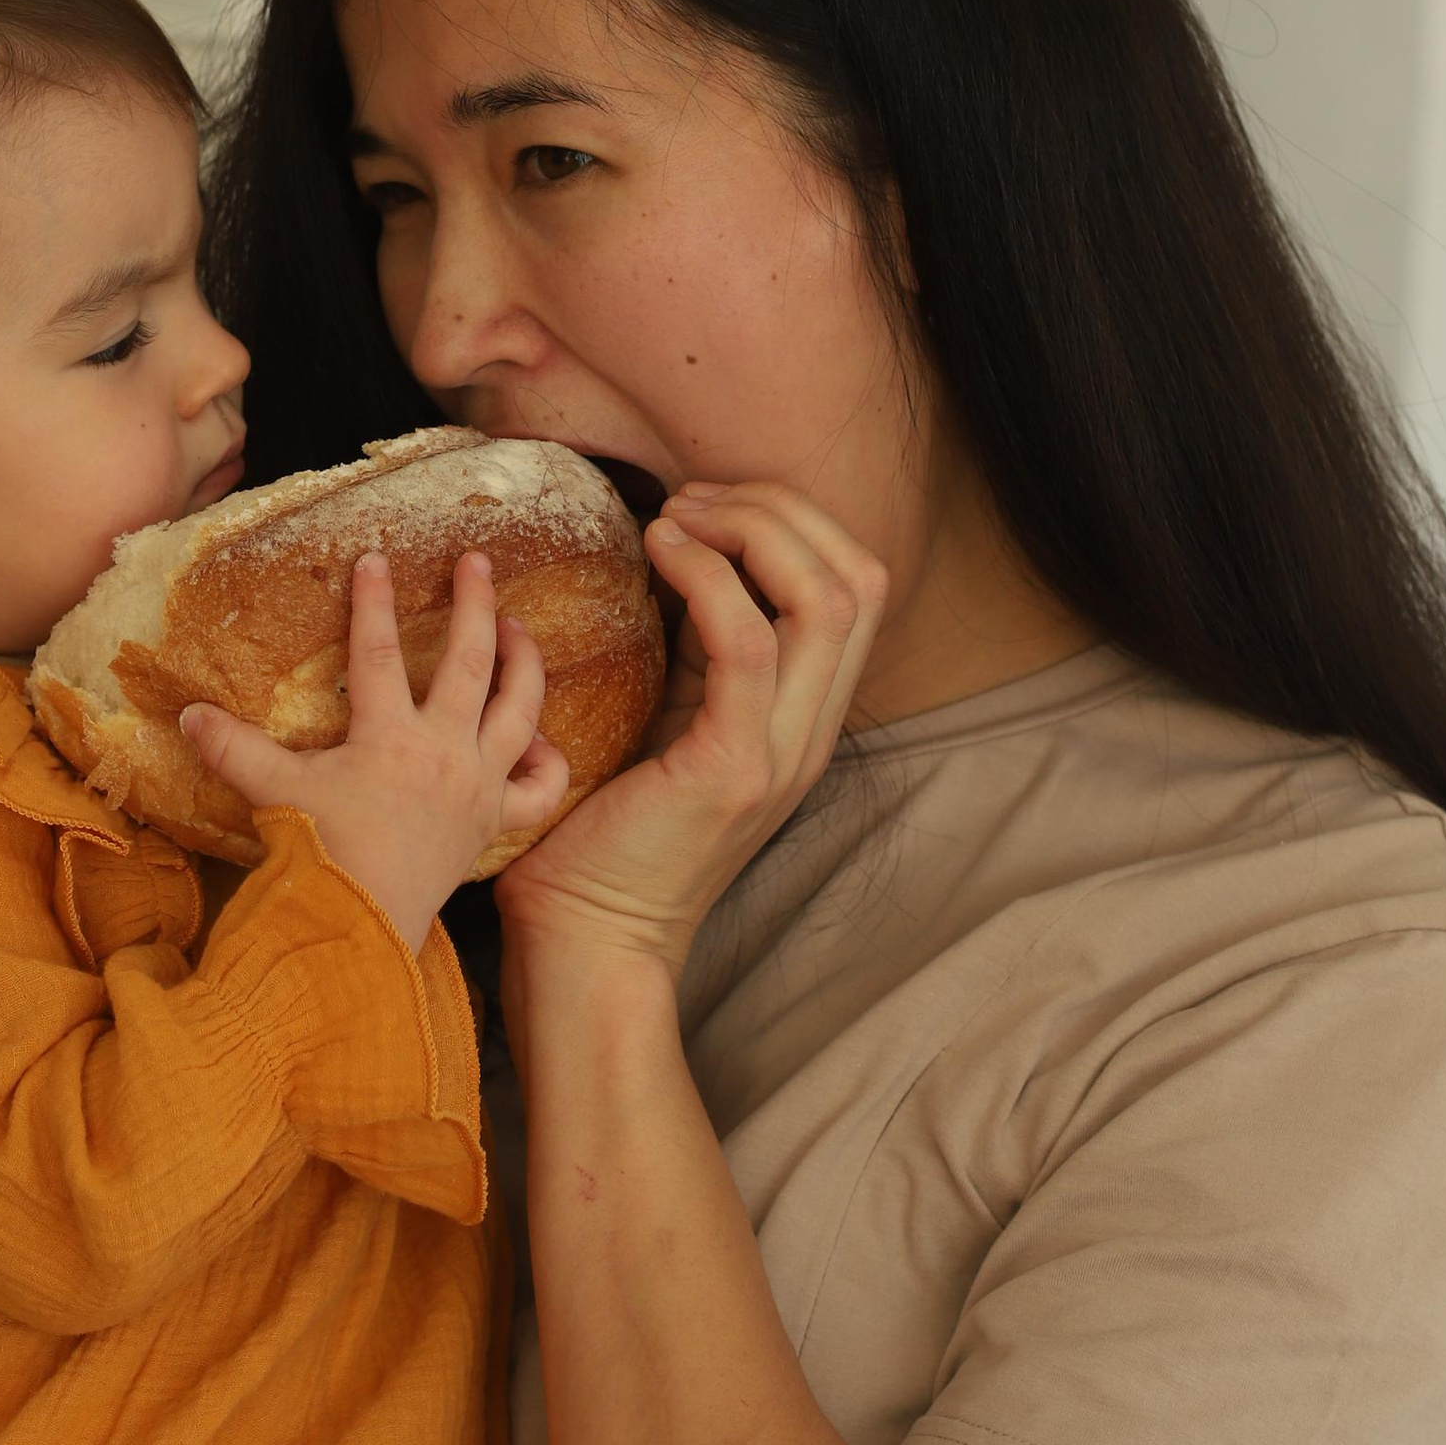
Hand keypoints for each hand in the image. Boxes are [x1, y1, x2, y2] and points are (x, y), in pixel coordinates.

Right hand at [179, 550, 568, 945]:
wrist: (363, 926)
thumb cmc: (321, 854)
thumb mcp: (274, 791)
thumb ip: (231, 748)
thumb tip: (186, 714)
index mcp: (390, 736)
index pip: (380, 652)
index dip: (374, 602)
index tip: (376, 558)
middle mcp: (445, 752)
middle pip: (472, 662)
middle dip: (477, 604)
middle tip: (479, 561)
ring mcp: (478, 786)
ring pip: (521, 710)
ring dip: (525, 662)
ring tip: (519, 627)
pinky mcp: (494, 822)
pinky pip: (540, 789)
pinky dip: (547, 761)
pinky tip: (536, 739)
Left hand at [496, 483, 885, 991]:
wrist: (585, 944)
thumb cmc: (599, 834)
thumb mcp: (667, 720)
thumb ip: (692, 653)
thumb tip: (675, 554)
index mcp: (802, 718)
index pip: (855, 585)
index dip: (792, 520)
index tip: (703, 506)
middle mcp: (811, 732)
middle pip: (860, 576)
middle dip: (780, 509)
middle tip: (693, 500)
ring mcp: (784, 753)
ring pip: (828, 596)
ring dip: (751, 530)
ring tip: (677, 519)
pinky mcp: (734, 768)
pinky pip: (747, 640)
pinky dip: (706, 575)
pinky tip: (656, 552)